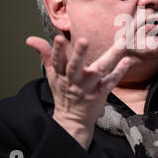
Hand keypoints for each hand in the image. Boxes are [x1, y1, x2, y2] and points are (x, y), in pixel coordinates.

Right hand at [26, 35, 130, 149]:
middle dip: (78, 53)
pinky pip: (111, 82)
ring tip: (120, 44)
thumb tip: (30, 39)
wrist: (72, 119)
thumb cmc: (63, 92)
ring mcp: (88, 87)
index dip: (57, 50)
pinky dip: (120, 71)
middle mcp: (74, 80)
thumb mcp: (51, 74)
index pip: (57, 61)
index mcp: (61, 74)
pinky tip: (126, 61)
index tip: (58, 38)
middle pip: (75, 66)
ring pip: (99, 70)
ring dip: (110, 57)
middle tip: (83, 40)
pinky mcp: (101, 93)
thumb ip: (45, 54)